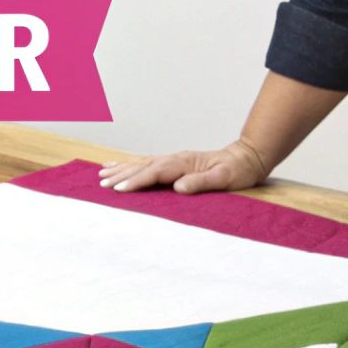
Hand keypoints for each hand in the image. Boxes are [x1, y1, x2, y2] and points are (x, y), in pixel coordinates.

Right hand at [96, 140, 269, 194]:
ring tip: (102, 174)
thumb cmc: (237, 171)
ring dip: (121, 169)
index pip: (155, 172)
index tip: (120, 189)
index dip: (137, 181)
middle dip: (121, 175)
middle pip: (143, 166)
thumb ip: (202, 182)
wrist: (246, 158)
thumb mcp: (224, 179)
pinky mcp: (173, 163)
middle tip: (102, 184)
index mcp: (184, 163)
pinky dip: (130, 165)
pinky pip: (147, 164)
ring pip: (141, 163)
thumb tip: (179, 186)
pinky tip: (120, 167)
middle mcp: (175, 159)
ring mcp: (173, 159)